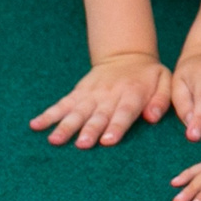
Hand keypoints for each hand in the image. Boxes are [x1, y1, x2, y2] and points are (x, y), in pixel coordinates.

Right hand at [30, 52, 171, 147]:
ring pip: (77, 111)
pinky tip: (35, 125)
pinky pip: (62, 104)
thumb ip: (161, 99)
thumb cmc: (148, 76)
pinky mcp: (79, 93)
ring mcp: (91, 94)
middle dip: (89, 130)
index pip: (124, 112)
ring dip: (65, 125)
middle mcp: (109, 95)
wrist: (126, 55)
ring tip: (54, 140)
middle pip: (98, 115)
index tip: (107, 141)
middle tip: (81, 145)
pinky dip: (48, 114)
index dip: (116, 126)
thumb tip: (152, 118)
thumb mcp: (164, 81)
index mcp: (133, 93)